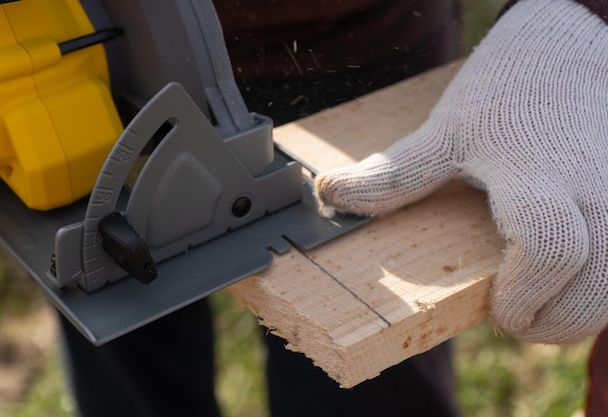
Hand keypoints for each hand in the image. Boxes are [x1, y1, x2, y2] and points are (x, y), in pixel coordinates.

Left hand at [314, 0, 607, 343]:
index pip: (549, 247)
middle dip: (555, 322)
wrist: (573, 49)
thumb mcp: (446, 131)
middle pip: (596, 288)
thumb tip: (329, 195)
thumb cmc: (508, 91)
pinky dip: (601, 286)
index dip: (524, 295)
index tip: (500, 309)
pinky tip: (572, 280)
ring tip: (542, 301)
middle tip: (518, 317)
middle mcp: (595, 193)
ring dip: (581, 310)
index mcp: (537, 177)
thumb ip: (395, 175)